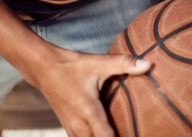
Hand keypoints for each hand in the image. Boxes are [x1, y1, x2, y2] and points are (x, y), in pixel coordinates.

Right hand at [28, 47, 150, 136]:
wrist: (43, 68)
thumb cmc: (72, 66)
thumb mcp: (98, 63)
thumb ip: (123, 64)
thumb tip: (148, 64)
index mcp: (88, 109)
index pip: (105, 136)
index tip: (131, 136)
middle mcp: (78, 122)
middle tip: (127, 134)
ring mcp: (70, 127)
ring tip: (116, 136)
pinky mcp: (67, 126)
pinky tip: (100, 136)